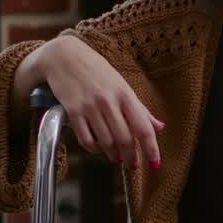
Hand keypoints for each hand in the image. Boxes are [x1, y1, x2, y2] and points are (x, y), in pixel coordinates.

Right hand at [14, 35, 164, 169]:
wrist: (64, 57)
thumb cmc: (96, 71)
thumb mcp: (121, 85)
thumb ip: (140, 108)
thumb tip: (159, 126)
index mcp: (125, 94)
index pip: (143, 127)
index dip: (151, 148)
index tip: (155, 163)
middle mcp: (109, 101)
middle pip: (125, 139)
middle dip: (131, 157)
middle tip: (132, 165)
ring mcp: (90, 106)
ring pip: (105, 141)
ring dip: (112, 154)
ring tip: (116, 157)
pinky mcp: (72, 111)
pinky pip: (85, 138)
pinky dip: (93, 148)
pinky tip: (97, 148)